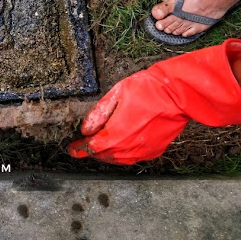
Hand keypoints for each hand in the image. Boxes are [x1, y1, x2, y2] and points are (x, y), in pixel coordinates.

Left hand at [69, 39, 240, 164]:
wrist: (178, 95)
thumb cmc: (147, 90)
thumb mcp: (116, 94)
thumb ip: (99, 114)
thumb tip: (86, 129)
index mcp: (117, 133)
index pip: (92, 147)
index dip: (79, 149)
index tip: (72, 149)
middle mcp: (129, 147)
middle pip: (104, 155)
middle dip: (91, 151)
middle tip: (82, 147)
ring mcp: (143, 151)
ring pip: (118, 159)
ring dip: (106, 154)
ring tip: (98, 147)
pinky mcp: (154, 150)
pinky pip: (132, 157)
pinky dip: (121, 154)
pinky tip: (119, 147)